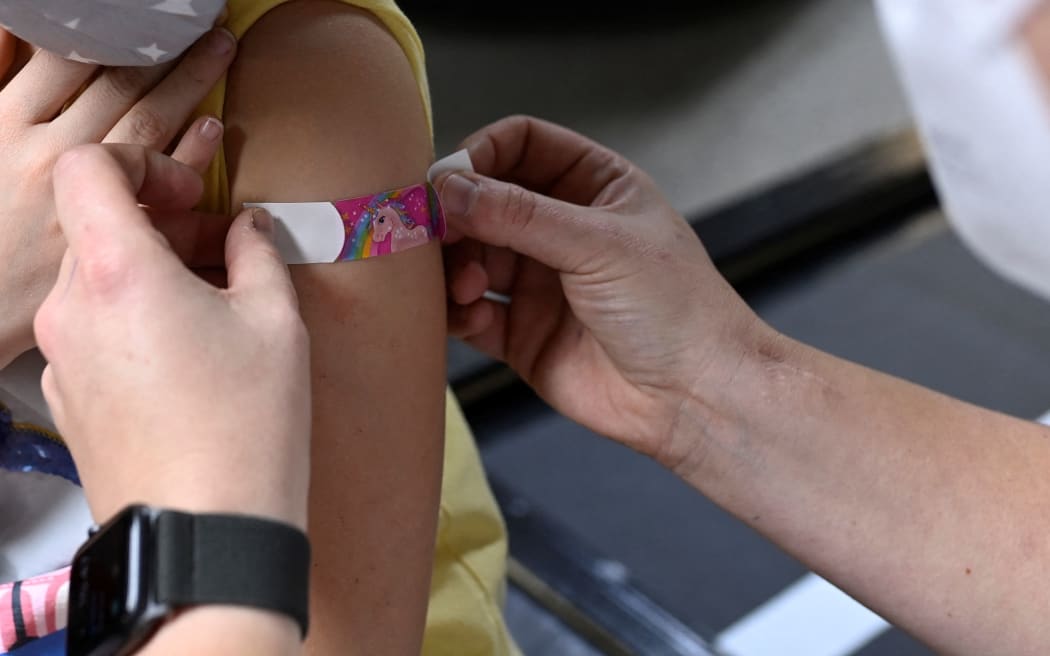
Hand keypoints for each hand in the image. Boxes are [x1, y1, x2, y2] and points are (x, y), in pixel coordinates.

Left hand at [34, 144, 310, 528]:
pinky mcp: (68, 400)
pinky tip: (189, 356)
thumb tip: (248, 229)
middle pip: (97, 228)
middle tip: (223, 248)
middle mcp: (72, 311)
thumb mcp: (276, 322)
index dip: (142, 164)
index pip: (90, 169)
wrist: (207, 534)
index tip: (190, 196)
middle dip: (161, 224)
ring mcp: (61, 360)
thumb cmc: (246, 427)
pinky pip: (94, 333)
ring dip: (150, 274)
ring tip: (215, 306)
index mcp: (118, 273)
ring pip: (97, 283)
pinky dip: (135, 321)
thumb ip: (257, 253)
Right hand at [439, 116, 763, 463]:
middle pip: (484, 201)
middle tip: (436, 235)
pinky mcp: (523, 334)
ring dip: (455, 266)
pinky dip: (459, 311)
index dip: (480, 153)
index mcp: (594, 187)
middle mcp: (562, 230)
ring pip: (470, 256)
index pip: (521, 144)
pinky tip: (476, 316)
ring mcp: (540, 282)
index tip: (448, 179)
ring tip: (466, 285)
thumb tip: (449, 187)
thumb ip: (519, 215)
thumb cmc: (674, 308)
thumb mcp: (599, 244)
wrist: (693, 396)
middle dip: (456, 216)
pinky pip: (471, 312)